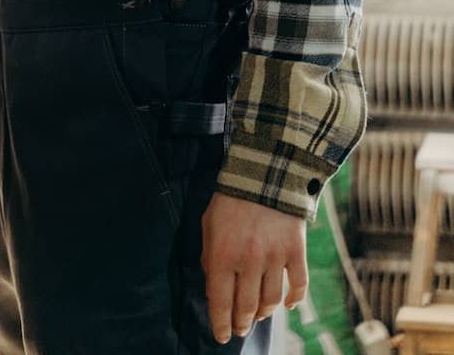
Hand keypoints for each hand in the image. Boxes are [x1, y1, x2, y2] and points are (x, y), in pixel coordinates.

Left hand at [201, 192, 306, 343]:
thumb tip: (213, 285)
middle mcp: (248, 260)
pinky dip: (293, 300)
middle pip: (246, 306)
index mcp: (222, 254)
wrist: (264, 171)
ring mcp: (274, 257)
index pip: (219, 300)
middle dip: (241, 322)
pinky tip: (288, 305)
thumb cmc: (231, 199)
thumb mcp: (209, 224)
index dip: (220, 323)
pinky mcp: (296, 251)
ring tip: (258, 315)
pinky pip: (298, 286)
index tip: (221, 336)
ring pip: (271, 301)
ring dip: (263, 313)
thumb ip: (209, 255)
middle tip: (240, 329)